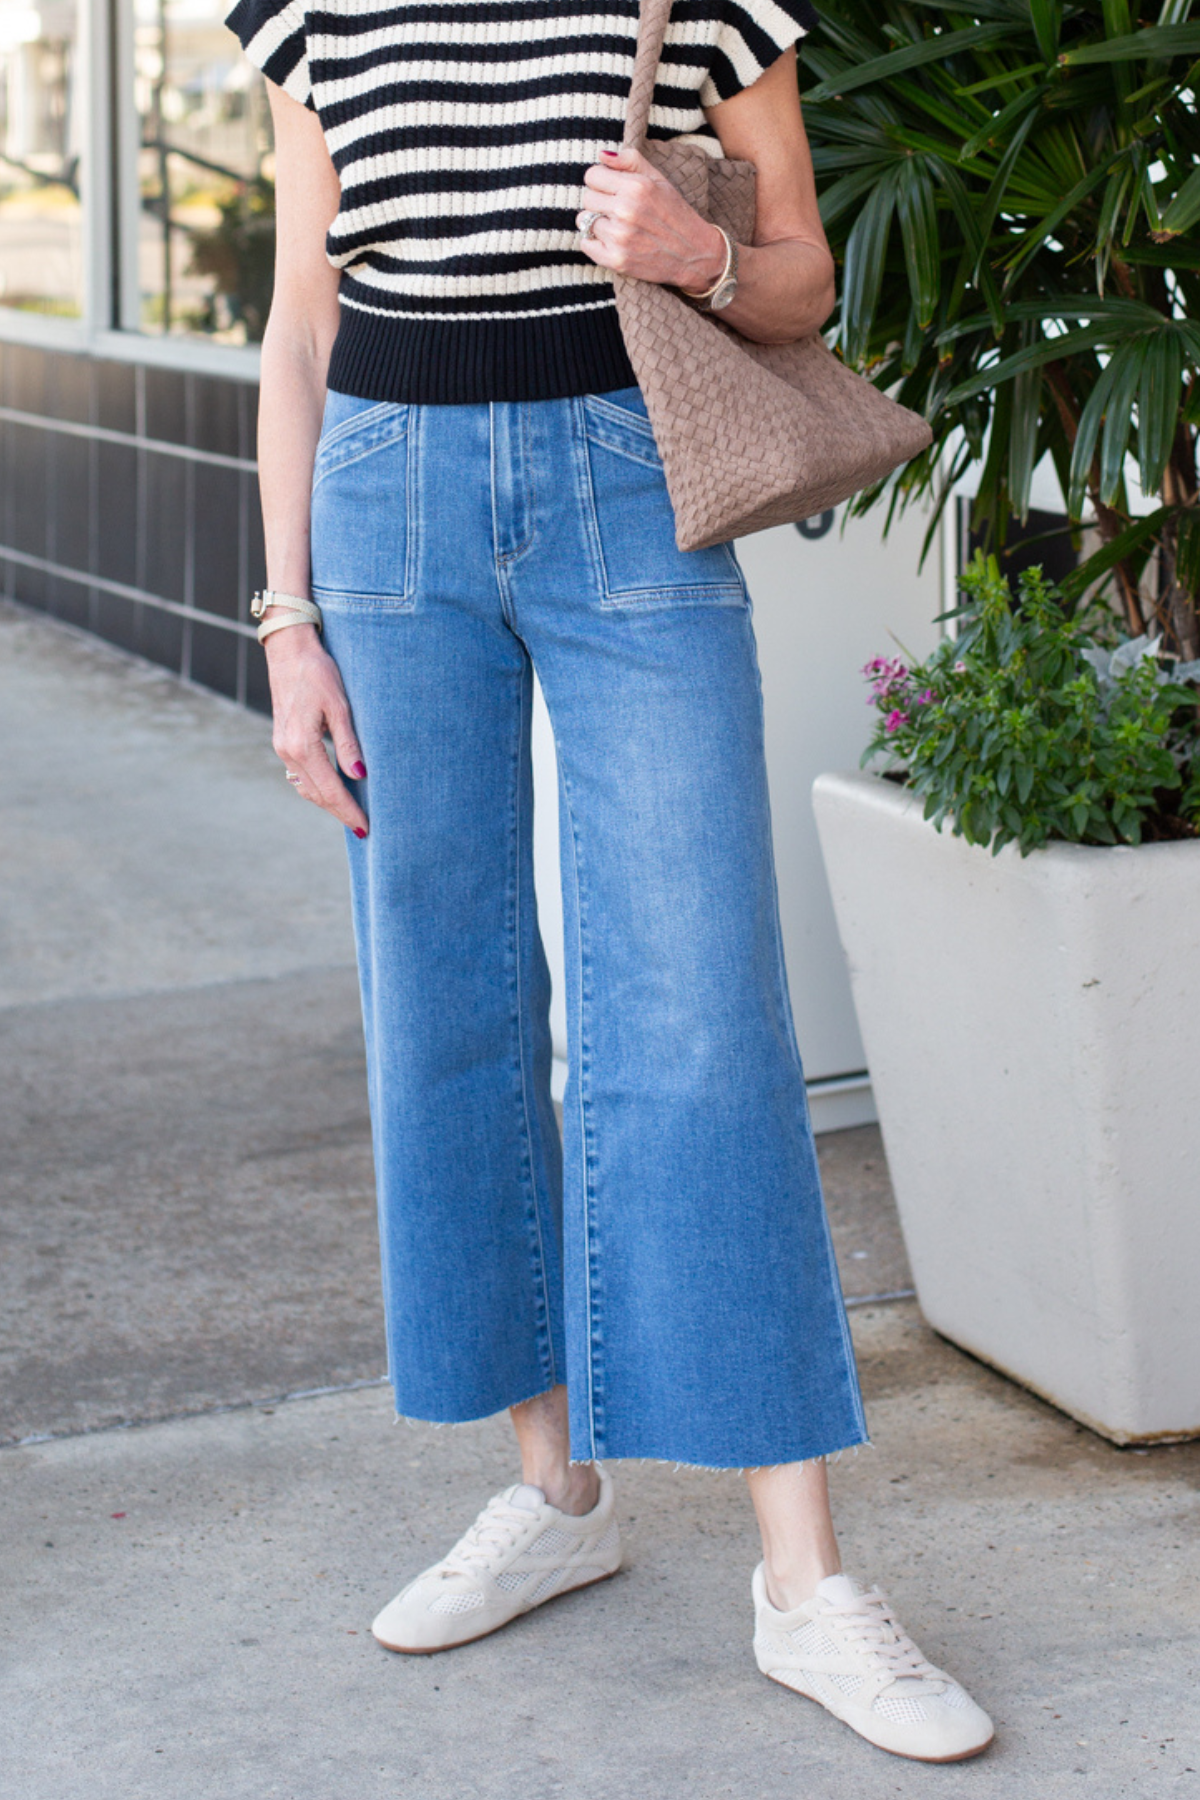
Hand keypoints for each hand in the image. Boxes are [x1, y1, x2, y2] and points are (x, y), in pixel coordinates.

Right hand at [265, 623, 368, 836]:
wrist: (289, 650)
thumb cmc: (318, 672)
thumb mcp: (340, 706)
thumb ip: (349, 743)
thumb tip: (360, 776)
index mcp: (302, 744)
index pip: (330, 789)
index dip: (348, 810)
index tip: (365, 827)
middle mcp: (287, 750)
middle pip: (316, 794)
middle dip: (339, 812)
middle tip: (363, 828)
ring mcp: (282, 747)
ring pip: (306, 787)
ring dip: (328, 802)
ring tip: (351, 813)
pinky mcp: (283, 741)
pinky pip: (300, 774)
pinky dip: (317, 787)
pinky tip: (333, 790)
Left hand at [577, 145, 726, 292]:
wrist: (694, 254)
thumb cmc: (675, 213)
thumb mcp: (659, 179)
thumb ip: (630, 161)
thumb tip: (602, 155)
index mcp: (636, 187)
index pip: (592, 175)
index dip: (601, 181)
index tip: (612, 189)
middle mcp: (626, 211)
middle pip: (587, 198)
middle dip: (599, 202)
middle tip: (617, 210)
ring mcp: (620, 237)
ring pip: (585, 221)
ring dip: (598, 223)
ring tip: (619, 227)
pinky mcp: (616, 260)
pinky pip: (585, 244)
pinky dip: (593, 242)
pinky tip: (611, 241)